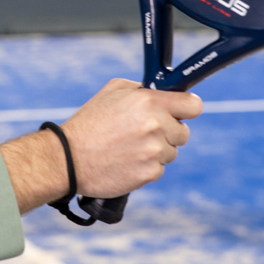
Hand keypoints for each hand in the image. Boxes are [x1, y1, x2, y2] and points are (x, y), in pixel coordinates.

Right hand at [61, 79, 200, 197]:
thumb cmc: (89, 122)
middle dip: (168, 131)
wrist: (69, 158)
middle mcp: (156, 125)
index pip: (193, 105)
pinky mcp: (150, 173)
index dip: (188, 108)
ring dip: (156, 150)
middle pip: (183, 132)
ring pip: (171, 151)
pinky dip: (146, 166)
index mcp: (149, 102)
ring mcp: (154, 151)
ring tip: (129, 147)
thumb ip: (142, 89)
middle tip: (144, 132)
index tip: (182, 111)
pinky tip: (126, 161)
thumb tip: (163, 93)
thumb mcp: (112, 91)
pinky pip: (159, 168)